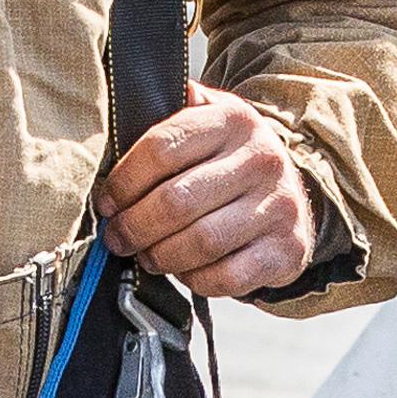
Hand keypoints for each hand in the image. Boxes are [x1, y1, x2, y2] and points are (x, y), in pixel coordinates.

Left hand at [99, 85, 317, 298]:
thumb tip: (104, 132)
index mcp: (232, 119)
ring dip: (161, 255)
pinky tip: (184, 270)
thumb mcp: (204, 122)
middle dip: (134, 226)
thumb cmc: (227, 162)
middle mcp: (261, 158)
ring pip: (201, 241)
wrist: (292, 195)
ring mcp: (279, 205)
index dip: (123, 182)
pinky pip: (228, 276)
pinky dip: (195, 279)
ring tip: (146, 255)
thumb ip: (163, 118)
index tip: (107, 202)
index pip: (161, 148)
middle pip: (176, 200)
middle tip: (118, 238)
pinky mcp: (288, 249)